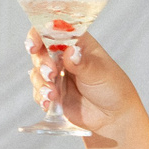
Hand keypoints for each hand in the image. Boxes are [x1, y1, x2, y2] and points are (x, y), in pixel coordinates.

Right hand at [27, 31, 145, 139]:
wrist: (113, 117)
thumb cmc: (113, 88)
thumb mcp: (100, 73)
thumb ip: (83, 63)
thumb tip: (70, 51)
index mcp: (78, 44)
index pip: (54, 31)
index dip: (40, 34)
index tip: (35, 46)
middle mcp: (65, 57)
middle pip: (40, 51)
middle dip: (41, 63)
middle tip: (52, 74)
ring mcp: (58, 75)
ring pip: (37, 72)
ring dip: (41, 82)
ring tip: (53, 94)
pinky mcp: (53, 92)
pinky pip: (39, 91)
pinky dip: (41, 96)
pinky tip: (50, 103)